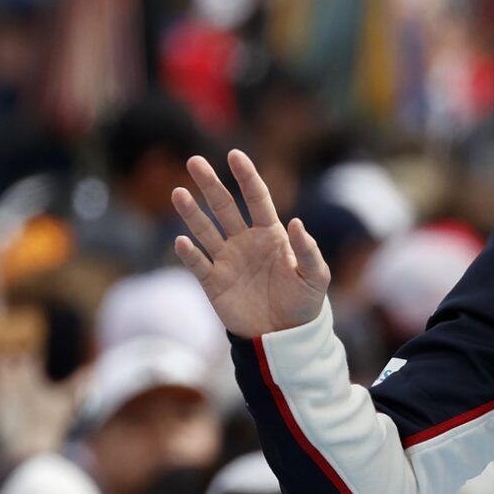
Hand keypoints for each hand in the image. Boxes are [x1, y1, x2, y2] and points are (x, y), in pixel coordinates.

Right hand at [173, 150, 329, 337]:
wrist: (285, 337)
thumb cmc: (304, 303)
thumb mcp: (315, 277)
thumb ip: (307, 250)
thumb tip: (295, 222)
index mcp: (270, 234)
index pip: (256, 198)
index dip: (246, 176)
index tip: (234, 155)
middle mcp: (245, 241)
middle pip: (224, 206)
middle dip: (210, 184)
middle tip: (194, 161)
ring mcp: (227, 260)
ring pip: (205, 230)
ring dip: (192, 213)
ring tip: (178, 193)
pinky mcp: (214, 283)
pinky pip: (198, 264)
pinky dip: (189, 254)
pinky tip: (182, 241)